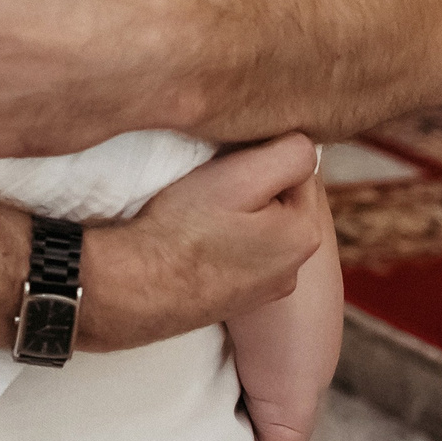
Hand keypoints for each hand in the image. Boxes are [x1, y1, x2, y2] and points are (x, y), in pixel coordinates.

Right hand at [77, 136, 322, 351]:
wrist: (136, 287)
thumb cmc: (184, 228)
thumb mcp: (242, 176)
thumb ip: (289, 152)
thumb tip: (304, 141)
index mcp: (305, 234)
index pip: (297, 169)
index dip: (260, 155)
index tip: (226, 162)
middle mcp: (295, 268)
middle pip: (280, 200)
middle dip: (252, 186)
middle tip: (211, 186)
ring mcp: (267, 288)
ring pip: (260, 227)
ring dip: (238, 214)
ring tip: (200, 214)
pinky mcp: (239, 299)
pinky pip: (241, 254)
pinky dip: (223, 242)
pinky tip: (195, 240)